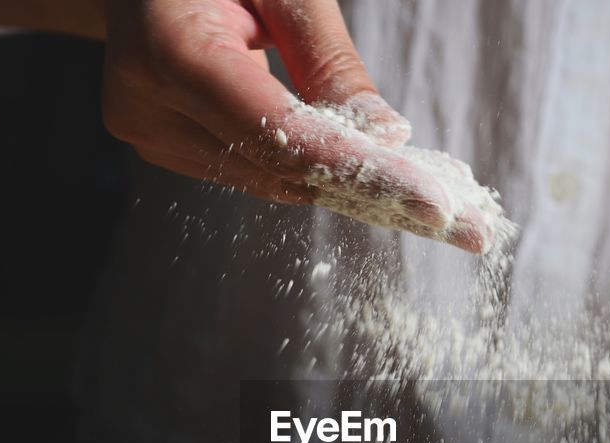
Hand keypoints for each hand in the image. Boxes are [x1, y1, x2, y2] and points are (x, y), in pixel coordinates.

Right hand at [0, 0, 490, 250]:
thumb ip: (329, 61)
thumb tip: (388, 139)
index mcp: (168, 50)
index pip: (279, 131)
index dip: (359, 171)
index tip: (431, 204)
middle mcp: (147, 107)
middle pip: (281, 170)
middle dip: (375, 193)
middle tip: (462, 226)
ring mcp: (149, 134)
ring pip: (272, 181)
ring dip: (352, 190)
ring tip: (434, 204)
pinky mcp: (164, 146)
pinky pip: (256, 171)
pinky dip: (316, 173)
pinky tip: (377, 181)